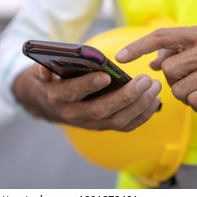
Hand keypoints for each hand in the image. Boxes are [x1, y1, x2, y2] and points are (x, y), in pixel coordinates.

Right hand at [12, 63, 161, 130]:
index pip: (73, 93)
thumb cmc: (53, 81)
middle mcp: (75, 114)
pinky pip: (126, 126)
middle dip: (125, 96)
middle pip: (101, 110)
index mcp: (59, 97)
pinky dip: (142, 115)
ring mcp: (91, 123)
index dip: (88, 85)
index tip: (106, 75)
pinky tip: (154, 100)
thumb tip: (44, 69)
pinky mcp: (104, 127)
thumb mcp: (42, 73)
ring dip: (139, 105)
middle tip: (145, 80)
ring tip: (154, 87)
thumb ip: (42, 70)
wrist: (52, 105)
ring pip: (118, 121)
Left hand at [115, 25, 196, 116]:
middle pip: (168, 69)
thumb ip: (174, 53)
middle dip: (174, 81)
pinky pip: (194, 102)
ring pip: (179, 89)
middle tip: (193, 80)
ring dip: (187, 95)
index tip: (119, 57)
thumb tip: (152, 61)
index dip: (138, 47)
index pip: (162, 37)